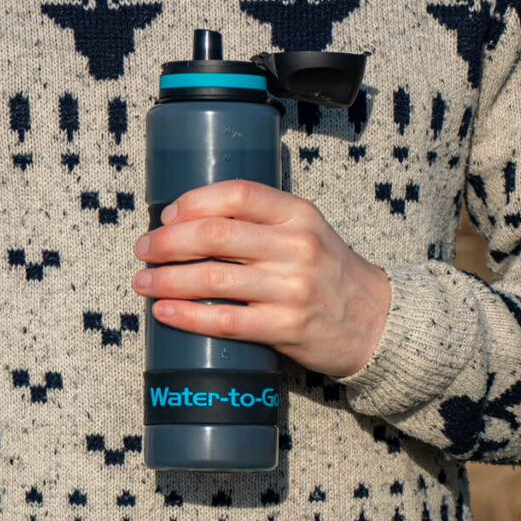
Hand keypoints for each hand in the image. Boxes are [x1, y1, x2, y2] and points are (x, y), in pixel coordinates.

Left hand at [132, 179, 390, 379]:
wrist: (377, 321)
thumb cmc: (330, 274)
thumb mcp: (306, 232)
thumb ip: (262, 221)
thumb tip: (190, 222)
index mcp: (298, 214)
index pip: (238, 194)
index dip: (194, 202)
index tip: (167, 216)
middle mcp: (296, 247)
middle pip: (215, 234)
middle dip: (167, 242)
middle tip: (144, 250)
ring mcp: (291, 288)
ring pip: (213, 278)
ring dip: (167, 280)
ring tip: (143, 283)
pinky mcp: (286, 327)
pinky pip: (225, 320)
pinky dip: (188, 316)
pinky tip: (165, 312)